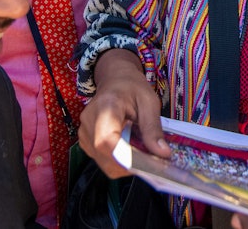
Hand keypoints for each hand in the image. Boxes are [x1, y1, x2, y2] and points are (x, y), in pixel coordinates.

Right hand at [77, 49, 170, 177]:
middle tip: (153, 160)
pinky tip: (131, 149)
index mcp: (105, 107)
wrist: (116, 81)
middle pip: (107, 157)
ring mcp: (84, 134)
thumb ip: (154, 128)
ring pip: (106, 164)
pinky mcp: (86, 143)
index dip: (126, 157)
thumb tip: (163, 154)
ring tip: (142, 152)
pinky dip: (120, 162)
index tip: (149, 163)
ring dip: (127, 165)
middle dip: (133, 164)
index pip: (106, 140)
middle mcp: (89, 122)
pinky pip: (104, 161)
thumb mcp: (149, 102)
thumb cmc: (132, 88)